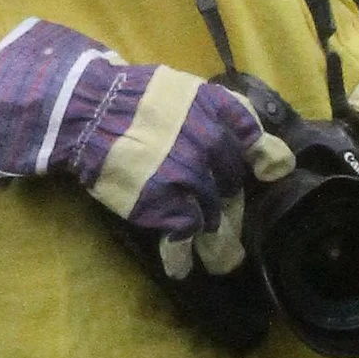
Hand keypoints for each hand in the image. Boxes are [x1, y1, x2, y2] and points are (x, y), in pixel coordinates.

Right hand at [0, 18, 295, 275]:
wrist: (89, 111)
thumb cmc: (129, 97)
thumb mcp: (180, 89)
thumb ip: (213, 109)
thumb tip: (237, 136)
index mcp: (221, 114)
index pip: (260, 145)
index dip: (269, 162)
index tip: (268, 174)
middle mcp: (216, 147)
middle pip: (232, 187)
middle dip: (229, 206)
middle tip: (224, 223)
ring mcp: (196, 180)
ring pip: (215, 219)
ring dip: (219, 243)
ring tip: (221, 260)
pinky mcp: (171, 209)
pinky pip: (185, 239)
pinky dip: (183, 258)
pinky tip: (181, 268)